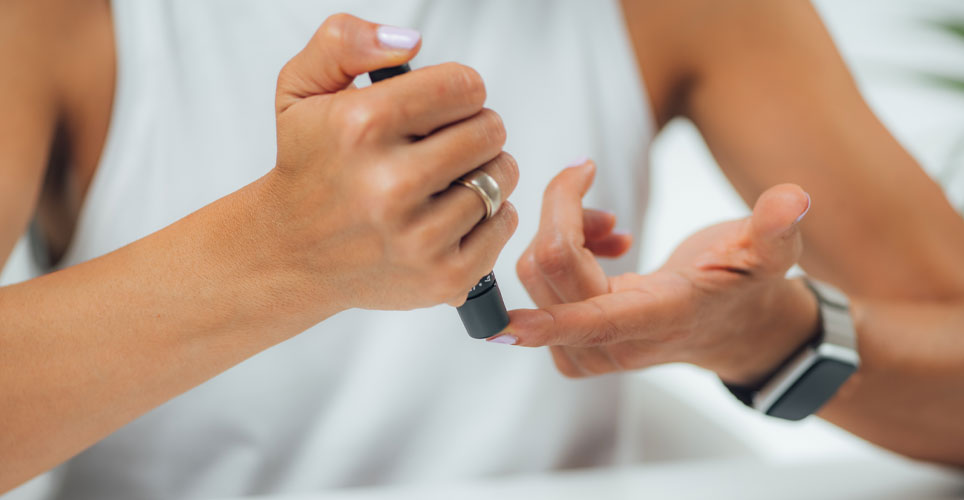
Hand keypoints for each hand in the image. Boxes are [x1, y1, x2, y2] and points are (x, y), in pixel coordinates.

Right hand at [260, 14, 518, 312]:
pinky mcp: (442, 276)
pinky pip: (504, 224)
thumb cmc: (309, 169)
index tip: (444, 104)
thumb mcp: (302, 89)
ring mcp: (418, 237)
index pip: (464, 86)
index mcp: (361, 128)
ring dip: (485, 171)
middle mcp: (390, 185)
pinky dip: (491, 215)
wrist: (291, 253)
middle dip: (474, 129)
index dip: (459, 90)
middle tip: (446, 143)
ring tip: (449, 178)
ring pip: (501, 177)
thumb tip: (408, 41)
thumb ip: (344, 42)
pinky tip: (454, 212)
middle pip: (490, 131)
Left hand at [500, 160, 816, 384]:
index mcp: (659, 318)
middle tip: (589, 177)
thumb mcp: (773, 255)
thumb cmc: (749, 286)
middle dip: (560, 209)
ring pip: (535, 274)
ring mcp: (590, 349)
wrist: (737, 328)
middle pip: (550, 267)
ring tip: (609, 225)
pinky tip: (601, 244)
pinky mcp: (574, 345)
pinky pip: (537, 289)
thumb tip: (793, 199)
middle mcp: (616, 342)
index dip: (547, 318)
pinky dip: (556, 254)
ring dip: (560, 230)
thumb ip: (776, 229)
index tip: (503, 323)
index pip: (590, 318)